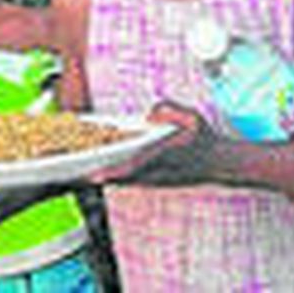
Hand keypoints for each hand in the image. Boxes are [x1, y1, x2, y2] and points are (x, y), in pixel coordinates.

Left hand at [89, 102, 211, 184]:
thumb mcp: (191, 117)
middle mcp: (157, 174)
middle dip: (99, 175)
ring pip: (123, 180)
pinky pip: (130, 179)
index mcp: (165, 158)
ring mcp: (156, 180)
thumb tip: (149, 115)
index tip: (94, 175)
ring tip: (80, 171)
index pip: (135, 167)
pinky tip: (100, 168)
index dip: (113, 172)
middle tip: (74, 174)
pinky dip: (115, 175)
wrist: (219, 162)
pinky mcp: (154, 182)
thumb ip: (169, 110)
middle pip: (122, 178)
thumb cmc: (204, 138)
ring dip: (104, 176)